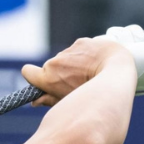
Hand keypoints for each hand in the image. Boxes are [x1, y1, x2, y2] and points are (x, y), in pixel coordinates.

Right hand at [20, 37, 135, 106]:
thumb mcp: (70, 101)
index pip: (28, 72)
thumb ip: (49, 100)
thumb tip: (35, 101)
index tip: (41, 81)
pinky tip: (95, 63)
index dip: (33, 77)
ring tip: (89, 73)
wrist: (115, 73)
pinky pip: (78, 50)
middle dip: (59, 74)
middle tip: (75, 83)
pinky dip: (84, 56)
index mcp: (48, 77)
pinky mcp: (81, 42)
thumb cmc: (93, 93)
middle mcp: (55, 62)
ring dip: (73, 64)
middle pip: (50, 67)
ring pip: (65, 58)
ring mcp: (68, 50)